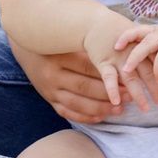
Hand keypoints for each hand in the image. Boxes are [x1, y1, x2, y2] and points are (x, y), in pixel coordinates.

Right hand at [11, 43, 127, 125]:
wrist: (26, 48)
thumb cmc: (56, 40)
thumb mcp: (69, 39)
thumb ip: (91, 47)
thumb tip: (121, 57)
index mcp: (58, 57)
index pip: (88, 68)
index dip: (109, 76)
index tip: (129, 81)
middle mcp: (51, 75)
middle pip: (84, 87)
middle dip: (109, 94)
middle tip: (131, 97)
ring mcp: (48, 89)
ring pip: (77, 103)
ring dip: (100, 108)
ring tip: (120, 109)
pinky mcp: (47, 99)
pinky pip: (66, 112)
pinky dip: (84, 116)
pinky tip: (100, 117)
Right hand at [82, 21, 153, 110]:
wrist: (95, 23)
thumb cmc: (118, 32)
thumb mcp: (136, 38)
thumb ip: (150, 51)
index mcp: (142, 46)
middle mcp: (133, 53)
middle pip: (147, 72)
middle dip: (155, 87)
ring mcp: (118, 58)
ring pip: (131, 77)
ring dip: (138, 94)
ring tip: (146, 108)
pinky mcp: (104, 62)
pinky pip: (109, 78)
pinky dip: (112, 89)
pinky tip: (116, 101)